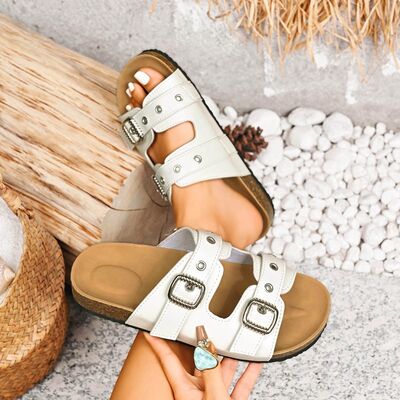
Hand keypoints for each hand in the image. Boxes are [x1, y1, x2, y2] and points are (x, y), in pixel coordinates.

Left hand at [143, 333, 261, 399]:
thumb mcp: (212, 396)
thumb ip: (211, 370)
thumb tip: (206, 343)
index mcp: (184, 390)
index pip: (168, 361)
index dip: (159, 344)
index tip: (151, 330)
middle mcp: (198, 392)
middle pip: (199, 362)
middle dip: (204, 345)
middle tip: (205, 326)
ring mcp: (214, 397)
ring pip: (222, 370)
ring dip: (230, 356)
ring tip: (235, 339)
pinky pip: (240, 384)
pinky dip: (248, 373)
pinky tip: (254, 362)